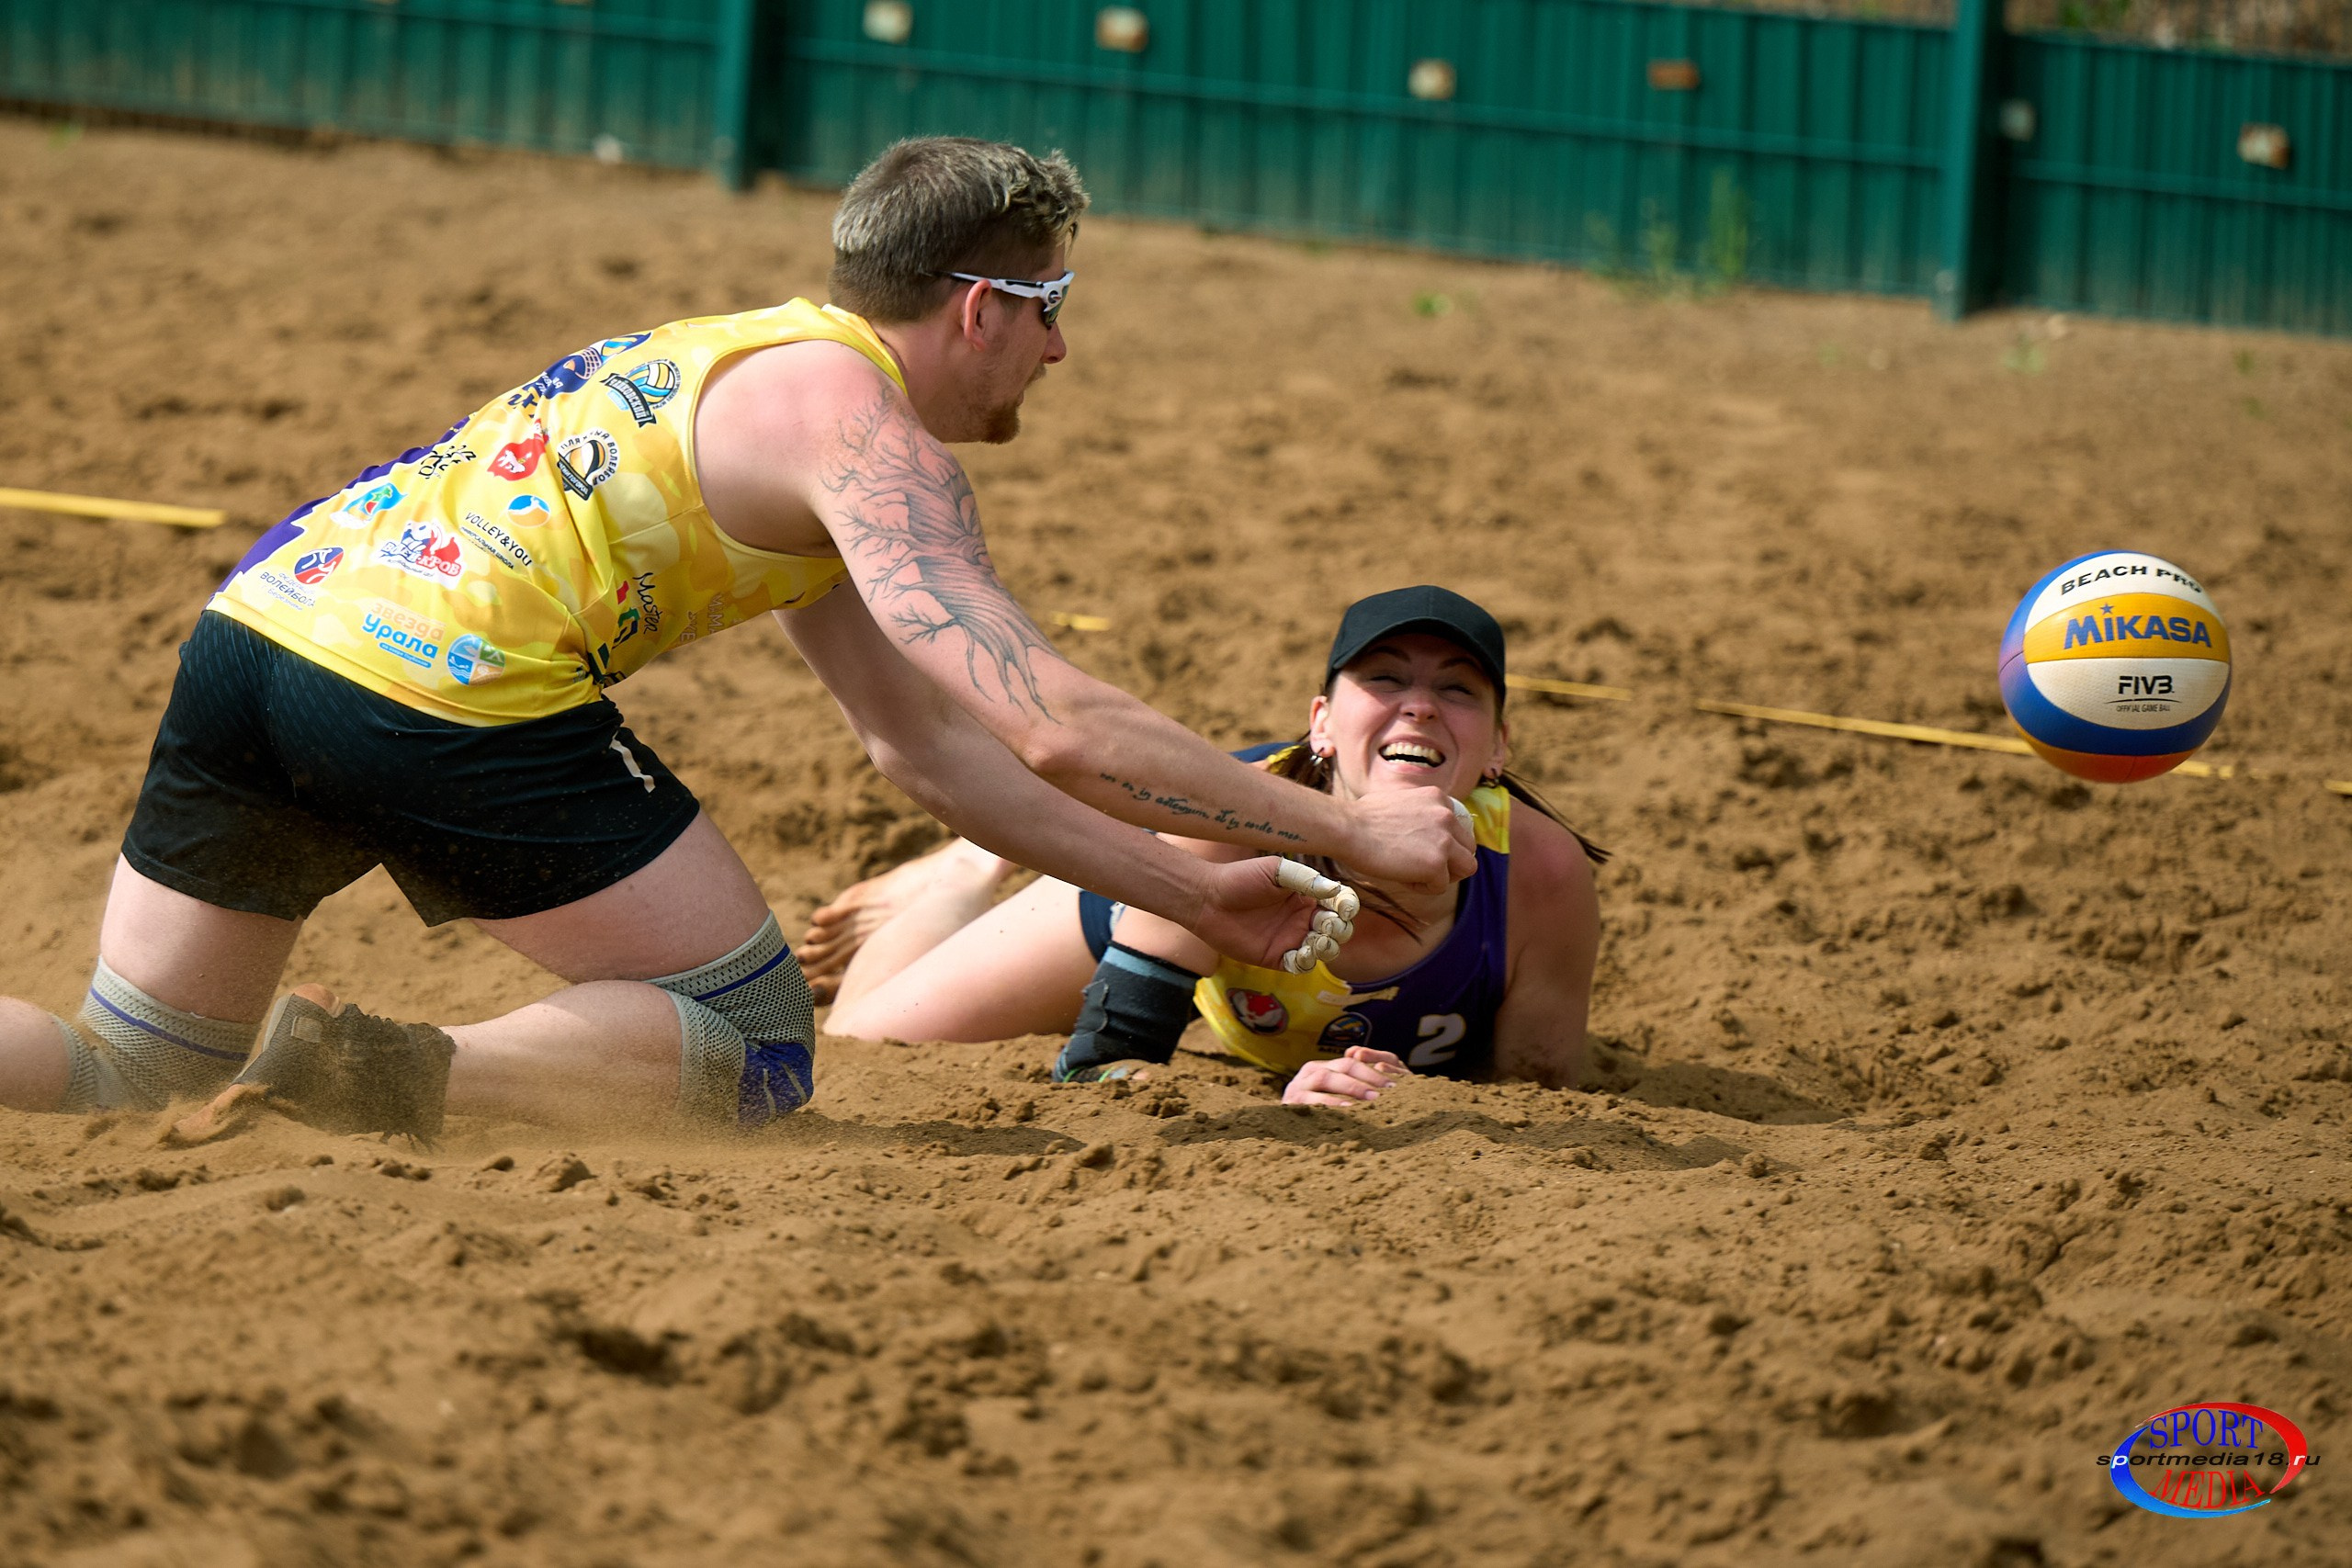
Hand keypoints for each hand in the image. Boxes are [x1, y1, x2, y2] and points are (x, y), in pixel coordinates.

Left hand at [1186, 856, 1344, 969]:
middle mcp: (1302, 918)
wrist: (1209, 900)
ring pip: (1324, 950)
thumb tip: (1335, 889)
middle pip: (1337, 929)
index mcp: (1306, 896)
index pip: (1338, 903)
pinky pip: (1300, 965)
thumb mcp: (1275, 871)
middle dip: (1339, 929)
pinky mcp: (1276, 957)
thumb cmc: (1240, 879)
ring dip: (1327, 947)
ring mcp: (1291, 939)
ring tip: (1315, 940)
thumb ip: (1305, 880)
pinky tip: (1299, 952)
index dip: (1347, 906)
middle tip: (1324, 925)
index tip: (1343, 908)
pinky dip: (1306, 962)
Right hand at [1283, 1048, 1410, 1107]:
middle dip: (1366, 1077)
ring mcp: (1297, 1087)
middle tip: (1387, 1090)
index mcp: (1322, 1067)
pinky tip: (1347, 1110)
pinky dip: (1330, 1103)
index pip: (1350, 1062)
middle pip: (1341, 1067)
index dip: (1372, 1071)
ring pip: (1325, 1078)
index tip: (1394, 1084)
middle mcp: (1309, 1072)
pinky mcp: (1289, 1104)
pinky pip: (1311, 1100)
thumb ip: (1352, 1084)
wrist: (1283, 1131)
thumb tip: (1379, 1071)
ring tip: (1371, 1098)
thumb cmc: (1317, 1115)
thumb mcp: (1335, 1097)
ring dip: (1350, 1087)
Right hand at [1340, 787, 1474, 895]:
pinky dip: (1423, 887)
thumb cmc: (1361, 817)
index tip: (1426, 850)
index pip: (1459, 827)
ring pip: (1467, 867)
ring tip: (1420, 876)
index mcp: (1439, 798)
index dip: (1446, 843)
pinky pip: (1441, 886)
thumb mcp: (1400, 801)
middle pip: (1469, 847)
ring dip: (1446, 875)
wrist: (1348, 828)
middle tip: (1427, 869)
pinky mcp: (1436, 863)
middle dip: (1451, 861)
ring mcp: (1444, 839)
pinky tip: (1403, 879)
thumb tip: (1421, 830)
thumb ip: (1419, 812)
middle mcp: (1447, 815)